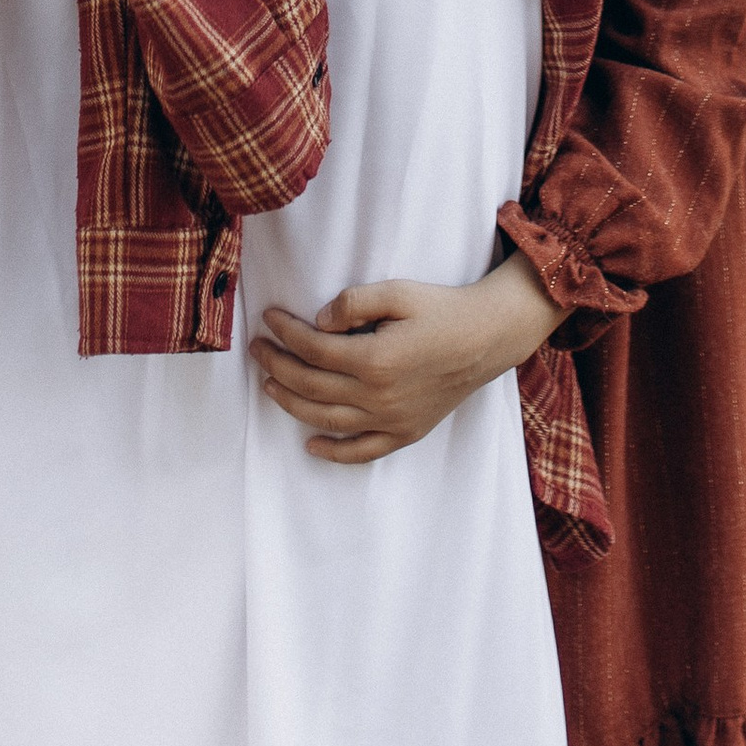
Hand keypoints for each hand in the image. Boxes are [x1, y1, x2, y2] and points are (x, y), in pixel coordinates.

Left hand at [249, 256, 564, 464]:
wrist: (487, 338)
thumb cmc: (442, 309)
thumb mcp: (398, 292)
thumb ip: (353, 302)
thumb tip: (317, 322)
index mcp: (375, 359)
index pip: (314, 349)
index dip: (285, 333)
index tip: (269, 319)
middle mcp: (379, 396)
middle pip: (312, 386)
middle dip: (278, 365)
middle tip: (257, 349)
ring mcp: (392, 420)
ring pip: (328, 419)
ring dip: (291, 404)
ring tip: (269, 385)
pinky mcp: (406, 432)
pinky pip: (362, 451)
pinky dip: (333, 453)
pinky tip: (310, 444)